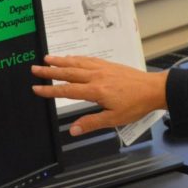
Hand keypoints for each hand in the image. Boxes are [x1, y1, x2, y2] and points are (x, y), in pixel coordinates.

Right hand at [32, 55, 168, 135]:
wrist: (153, 89)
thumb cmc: (136, 105)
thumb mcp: (114, 119)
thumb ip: (92, 122)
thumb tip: (73, 130)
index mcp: (96, 91)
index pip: (67, 90)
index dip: (50, 90)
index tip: (36, 88)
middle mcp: (96, 76)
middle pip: (68, 73)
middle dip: (50, 71)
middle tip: (34, 68)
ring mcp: (102, 69)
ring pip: (77, 63)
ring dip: (60, 61)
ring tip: (47, 58)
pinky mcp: (109, 65)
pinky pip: (88, 59)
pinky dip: (76, 58)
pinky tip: (71, 58)